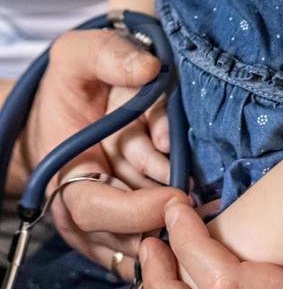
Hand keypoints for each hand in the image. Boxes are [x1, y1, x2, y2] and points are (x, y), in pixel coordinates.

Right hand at [22, 28, 185, 279]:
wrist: (62, 105)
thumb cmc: (70, 81)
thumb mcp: (80, 54)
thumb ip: (110, 56)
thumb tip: (150, 69)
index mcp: (63, 174)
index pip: (95, 209)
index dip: (136, 211)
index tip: (177, 194)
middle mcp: (82, 207)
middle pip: (130, 228)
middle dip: (169, 212)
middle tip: (208, 198)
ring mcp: (106, 219)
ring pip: (149, 229)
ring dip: (179, 216)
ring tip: (212, 201)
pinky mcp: (129, 221)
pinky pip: (159, 233)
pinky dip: (182, 226)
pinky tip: (208, 214)